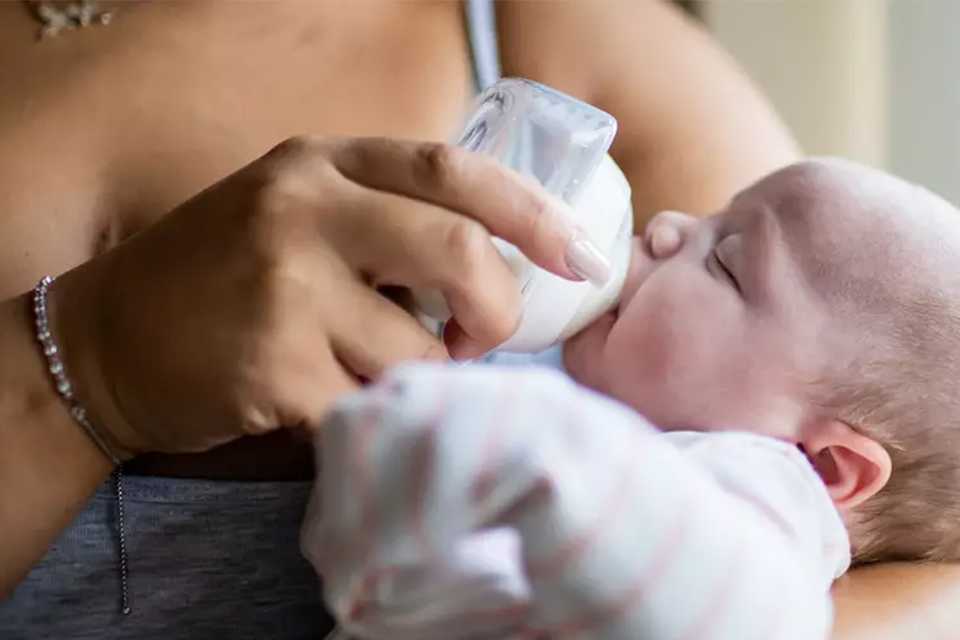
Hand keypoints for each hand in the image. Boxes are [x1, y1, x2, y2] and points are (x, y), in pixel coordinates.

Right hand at [48, 136, 608, 455]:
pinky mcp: (270, 366)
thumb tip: (495, 261)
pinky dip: (367, 414)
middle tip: (480, 338)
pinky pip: (367, 406)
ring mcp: (285, 287)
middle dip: (495, 309)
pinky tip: (319, 400)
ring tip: (362, 369)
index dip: (532, 213)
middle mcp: (304, 211)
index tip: (579, 255)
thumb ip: (383, 220)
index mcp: (322, 164)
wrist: (110, 338)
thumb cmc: (222, 276)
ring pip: (417, 351)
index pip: (454, 170)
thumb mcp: (297, 214)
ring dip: (414, 377)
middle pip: (460, 251)